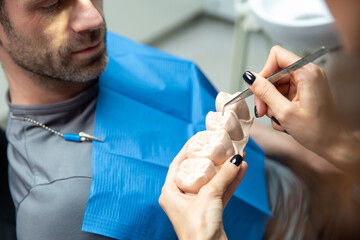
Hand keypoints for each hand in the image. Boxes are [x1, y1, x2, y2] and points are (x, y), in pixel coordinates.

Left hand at [159, 143, 246, 239]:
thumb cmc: (199, 228)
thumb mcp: (209, 195)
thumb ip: (223, 176)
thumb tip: (236, 160)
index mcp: (170, 193)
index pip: (177, 165)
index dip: (187, 151)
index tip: (197, 139)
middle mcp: (181, 198)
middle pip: (195, 172)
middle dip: (209, 160)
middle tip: (217, 146)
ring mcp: (196, 205)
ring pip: (211, 182)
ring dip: (224, 170)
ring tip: (235, 155)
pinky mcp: (210, 212)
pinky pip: (220, 192)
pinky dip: (230, 182)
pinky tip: (241, 170)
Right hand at [244, 46, 359, 172]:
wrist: (334, 145)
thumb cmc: (317, 131)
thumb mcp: (285, 112)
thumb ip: (265, 92)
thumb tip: (250, 78)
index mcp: (307, 72)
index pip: (277, 56)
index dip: (264, 71)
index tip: (259, 89)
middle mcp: (308, 74)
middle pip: (275, 73)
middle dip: (265, 92)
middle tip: (262, 110)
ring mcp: (306, 83)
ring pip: (277, 86)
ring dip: (271, 103)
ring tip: (277, 118)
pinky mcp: (304, 93)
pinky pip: (283, 94)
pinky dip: (278, 107)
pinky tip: (283, 119)